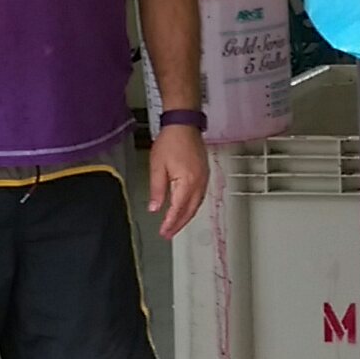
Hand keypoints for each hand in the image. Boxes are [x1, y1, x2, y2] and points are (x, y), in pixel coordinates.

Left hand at [148, 125, 207, 240]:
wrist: (184, 125)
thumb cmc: (171, 141)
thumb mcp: (157, 167)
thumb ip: (157, 190)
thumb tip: (154, 208)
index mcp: (187, 182)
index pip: (178, 209)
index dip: (170, 223)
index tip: (164, 232)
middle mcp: (199, 183)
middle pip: (190, 211)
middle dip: (179, 224)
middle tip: (169, 234)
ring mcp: (204, 179)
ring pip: (197, 205)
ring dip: (186, 217)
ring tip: (176, 226)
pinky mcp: (204, 174)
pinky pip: (200, 196)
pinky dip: (193, 206)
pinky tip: (187, 209)